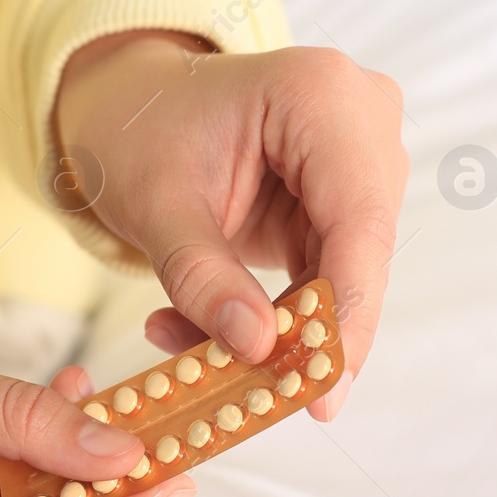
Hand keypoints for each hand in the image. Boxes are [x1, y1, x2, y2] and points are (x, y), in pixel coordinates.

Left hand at [53, 31, 407, 420]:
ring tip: (213, 366)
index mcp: (319, 94)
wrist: (133, 104)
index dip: (346, 311)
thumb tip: (257, 348)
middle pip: (362, 251)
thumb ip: (201, 277)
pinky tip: (220, 340)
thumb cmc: (139, 128)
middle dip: (316, 333)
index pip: (357, 219)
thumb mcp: (154, 204)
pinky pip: (331, 273)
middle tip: (269, 403)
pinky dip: (281, 315)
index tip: (322, 390)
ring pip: (351, 272)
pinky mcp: (349, 196)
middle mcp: (362, 118)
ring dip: (290, 330)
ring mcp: (363, 155)